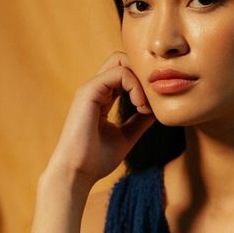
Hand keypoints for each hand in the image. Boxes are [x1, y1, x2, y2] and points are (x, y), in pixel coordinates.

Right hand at [45, 51, 155, 186]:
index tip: (151, 110)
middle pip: (123, 59)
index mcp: (102, 98)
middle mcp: (95, 89)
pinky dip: (135, 86)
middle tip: (152, 101)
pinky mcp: (89, 91)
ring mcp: (91, 88)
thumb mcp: (126, 137)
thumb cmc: (96, 160)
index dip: (143, 84)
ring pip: (122, 60)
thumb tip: (157, 110)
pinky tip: (140, 106)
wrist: (77, 173)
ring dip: (141, 81)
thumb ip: (139, 121)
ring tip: (145, 106)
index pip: (125, 73)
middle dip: (143, 75)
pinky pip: (119, 72)